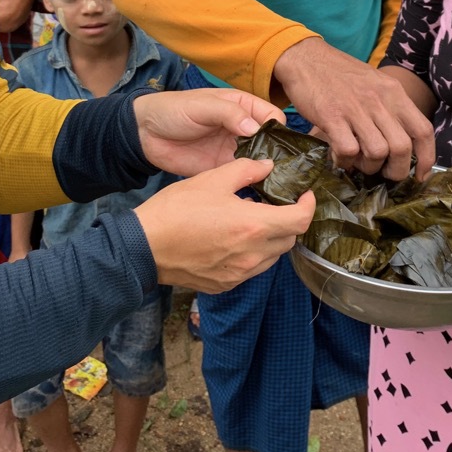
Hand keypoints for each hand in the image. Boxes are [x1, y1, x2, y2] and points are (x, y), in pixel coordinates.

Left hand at [134, 88, 284, 176]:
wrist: (146, 133)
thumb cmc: (174, 109)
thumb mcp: (203, 105)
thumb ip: (229, 114)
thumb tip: (255, 128)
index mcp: (243, 107)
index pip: (272, 117)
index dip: (278, 130)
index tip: (280, 145)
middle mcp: (244, 129)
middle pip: (271, 142)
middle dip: (278, 155)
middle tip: (283, 171)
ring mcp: (234, 150)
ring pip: (260, 162)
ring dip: (267, 172)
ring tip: (276, 185)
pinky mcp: (222, 169)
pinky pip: (243, 177)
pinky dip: (251, 184)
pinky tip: (259, 192)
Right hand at [134, 159, 314, 291]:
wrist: (143, 247)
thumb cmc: (176, 211)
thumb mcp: (212, 179)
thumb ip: (246, 170)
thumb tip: (267, 166)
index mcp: (253, 226)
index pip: (300, 220)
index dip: (308, 205)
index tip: (304, 194)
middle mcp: (251, 255)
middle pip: (289, 240)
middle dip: (289, 220)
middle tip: (277, 203)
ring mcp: (238, 274)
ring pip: (271, 257)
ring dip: (271, 238)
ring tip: (254, 220)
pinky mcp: (225, 284)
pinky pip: (251, 269)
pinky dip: (253, 253)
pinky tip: (234, 238)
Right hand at [273, 37, 434, 179]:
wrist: (305, 57)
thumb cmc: (339, 74)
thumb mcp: (375, 83)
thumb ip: (390, 108)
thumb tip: (401, 144)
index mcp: (394, 92)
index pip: (423, 130)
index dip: (427, 158)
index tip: (419, 175)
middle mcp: (379, 100)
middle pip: (402, 148)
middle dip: (394, 170)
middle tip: (380, 172)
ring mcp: (356, 108)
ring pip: (377, 152)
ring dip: (368, 167)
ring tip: (356, 162)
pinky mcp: (332, 116)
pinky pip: (348, 150)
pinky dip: (345, 161)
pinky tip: (338, 156)